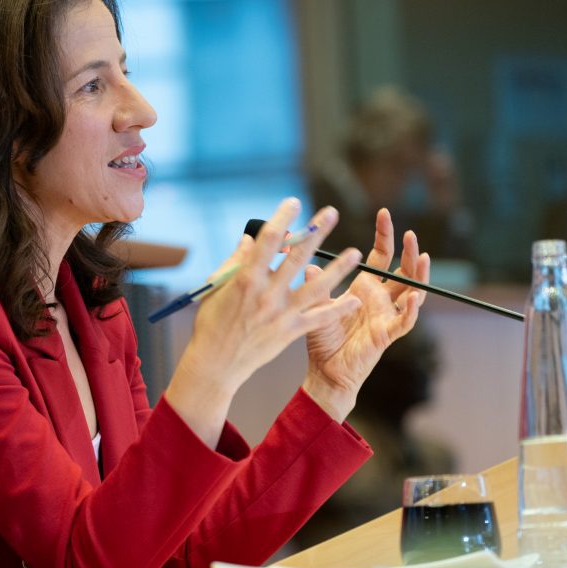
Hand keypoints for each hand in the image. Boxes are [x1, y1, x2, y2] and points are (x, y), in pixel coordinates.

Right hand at [166, 198, 362, 446]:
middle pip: (296, 257)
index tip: (294, 203)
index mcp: (245, 279)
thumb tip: (249, 240)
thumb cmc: (211, 323)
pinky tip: (355, 299)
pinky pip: (319, 319)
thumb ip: (235, 262)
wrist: (216, 364)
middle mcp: (266, 294)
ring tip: (355, 253)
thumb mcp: (216, 288)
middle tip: (332, 213)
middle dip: (315, 233)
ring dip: (337, 270)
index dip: (282, 218)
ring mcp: (280, 314)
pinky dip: (337, 310)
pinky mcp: (290, 333)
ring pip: (316, 288)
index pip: (268, 241)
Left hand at [301, 208, 429, 421]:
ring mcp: (386, 315)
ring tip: (423, 257)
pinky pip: (405, 320)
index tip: (385, 213)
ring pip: (412, 291)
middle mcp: (379, 299)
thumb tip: (309, 262)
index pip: (381, 256)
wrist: (324, 370)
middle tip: (411, 233)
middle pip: (403, 270)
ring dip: (419, 276)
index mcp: (364, 287)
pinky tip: (414, 297)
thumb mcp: (316, 305)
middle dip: (408, 251)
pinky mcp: (387, 334)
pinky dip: (411, 309)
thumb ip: (316, 284)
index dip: (385, 236)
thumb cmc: (322, 339)